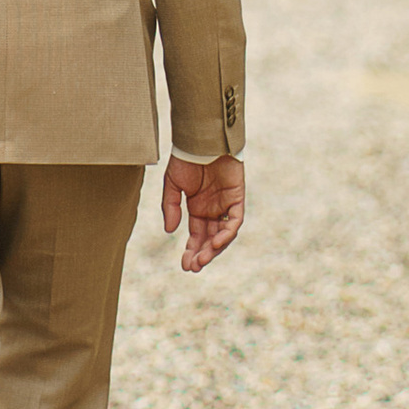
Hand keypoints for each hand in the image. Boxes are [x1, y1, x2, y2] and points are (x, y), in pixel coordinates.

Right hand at [161, 152, 244, 273]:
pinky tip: (216, 243)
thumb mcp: (172, 185)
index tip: (185, 265)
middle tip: (193, 267)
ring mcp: (226, 205)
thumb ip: (171, 207)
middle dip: (202, 255)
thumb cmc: (185, 159)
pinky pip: (235, 221)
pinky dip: (227, 233)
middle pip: (210, 239)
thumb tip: (170, 231)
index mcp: (198, 209)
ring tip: (203, 259)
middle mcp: (213, 210)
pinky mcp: (237, 198)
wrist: (200, 140)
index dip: (192, 251)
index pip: (197, 236)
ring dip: (214, 248)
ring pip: (223, 234)